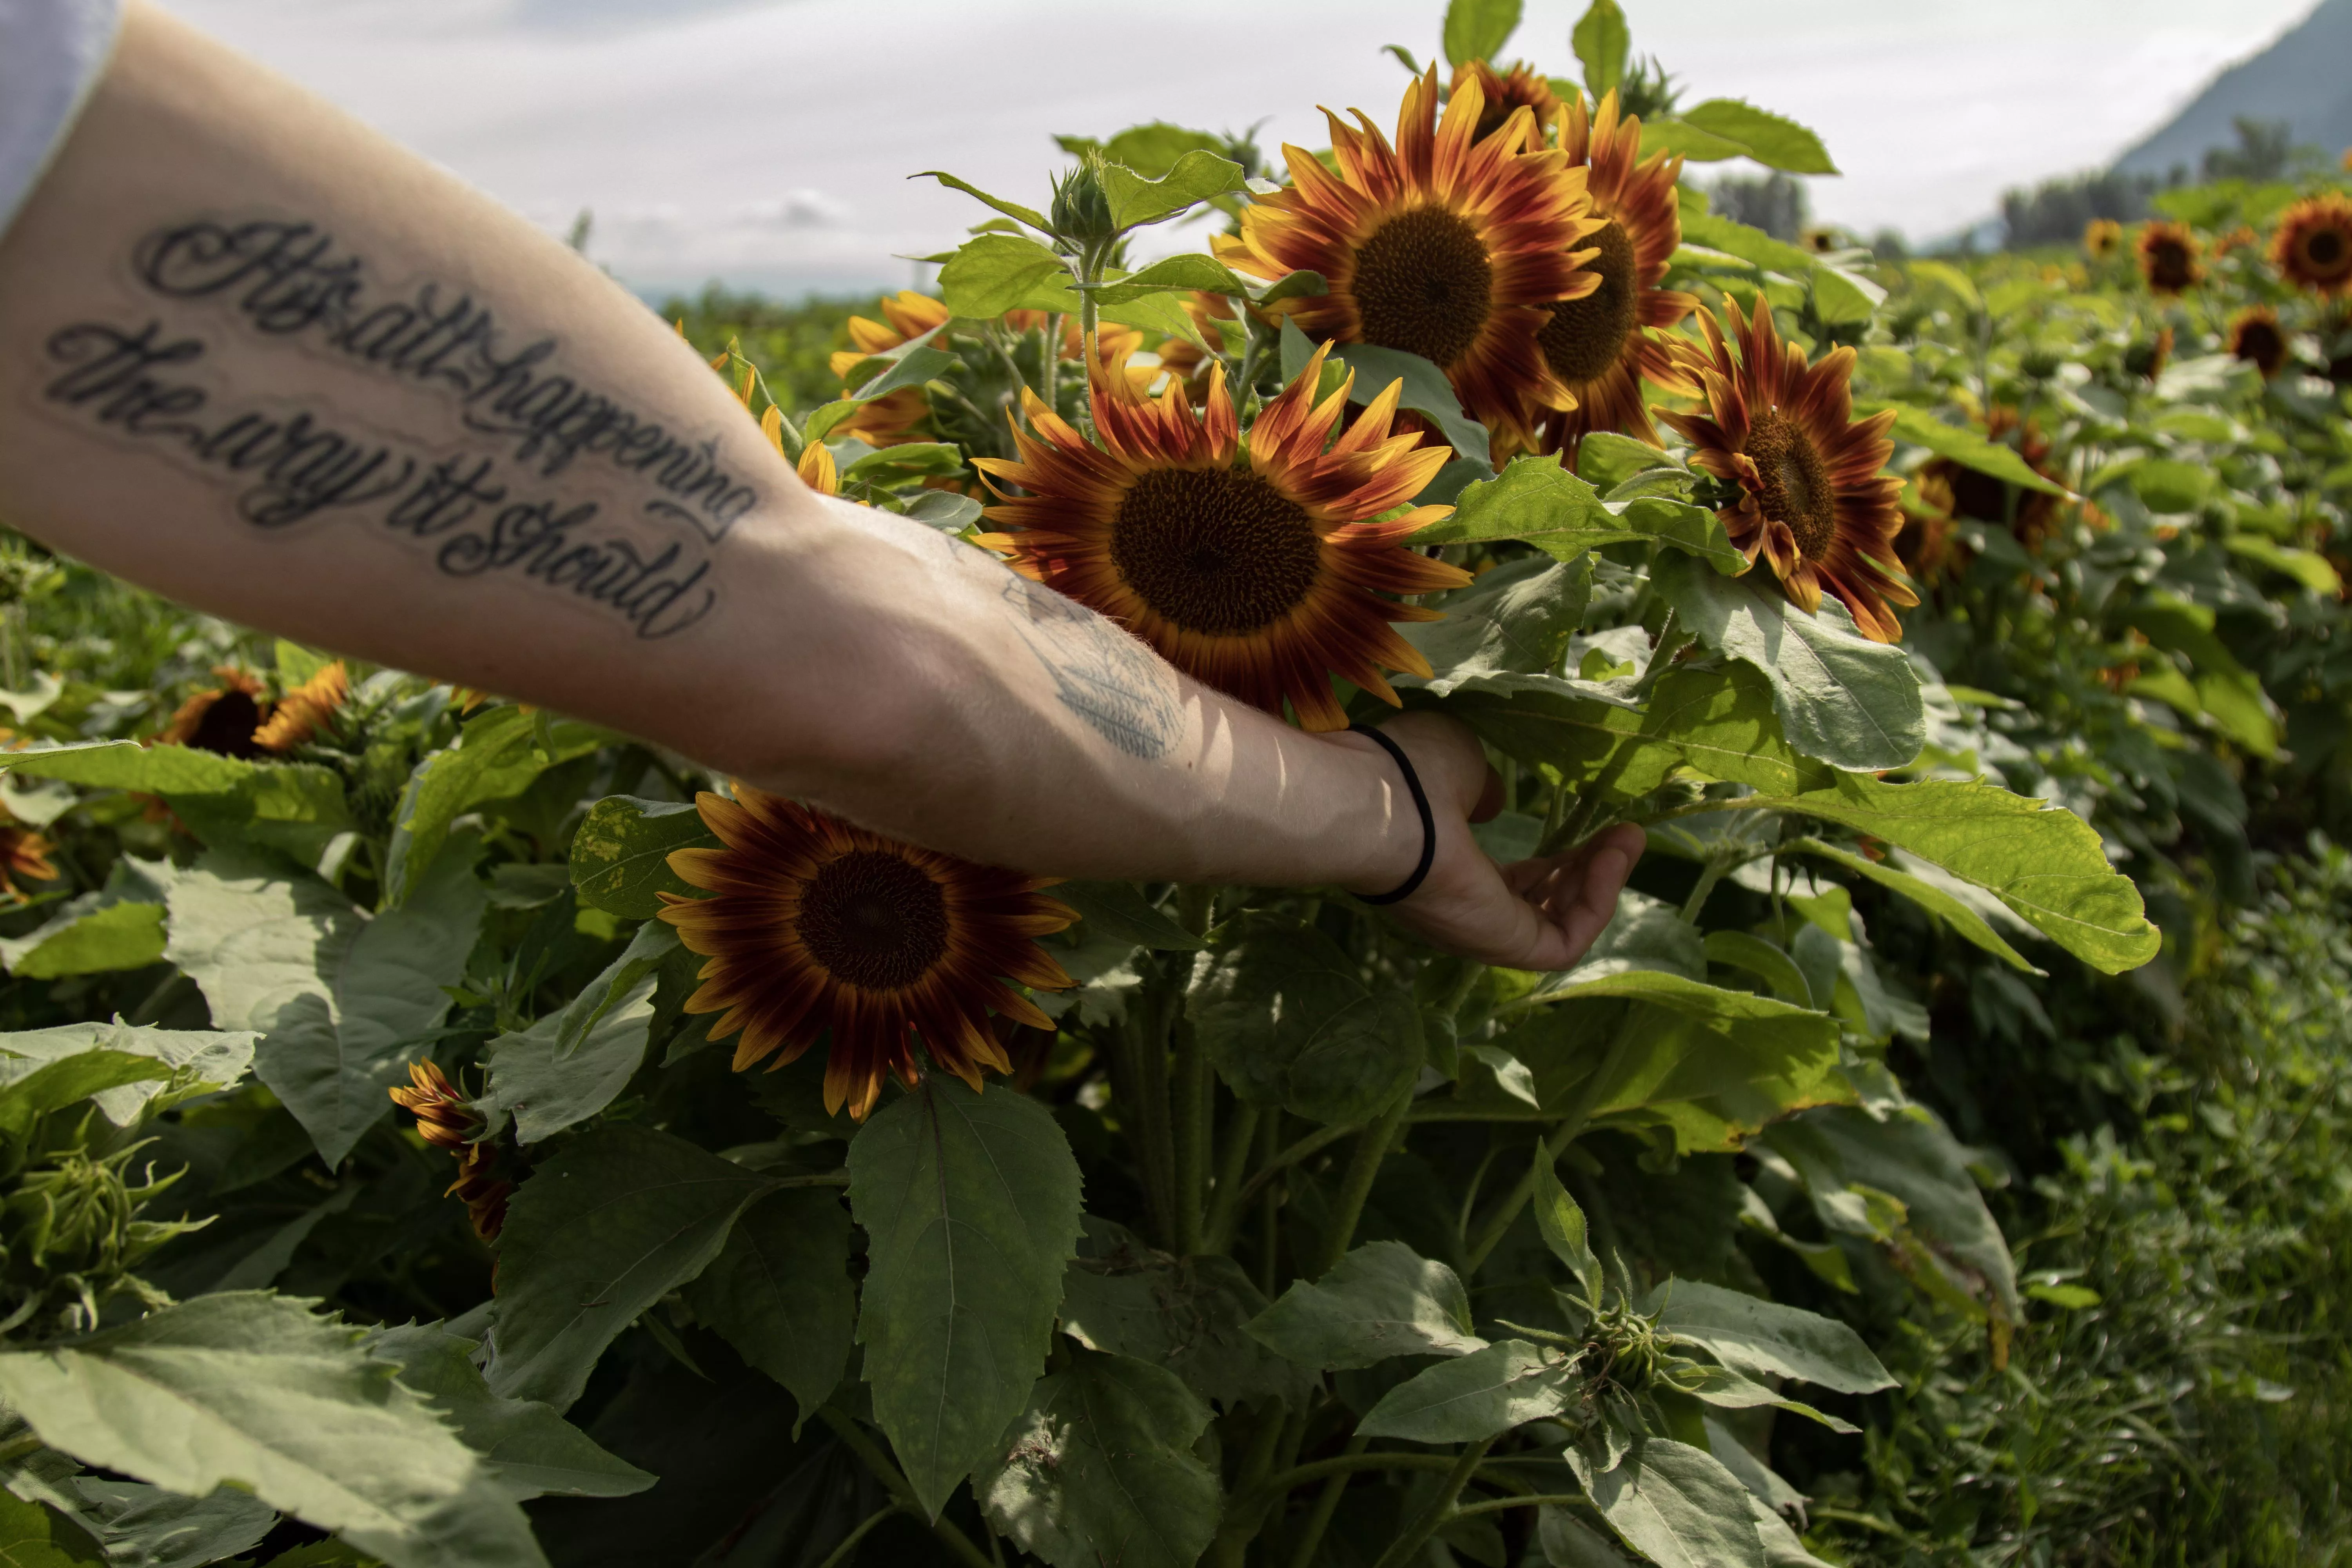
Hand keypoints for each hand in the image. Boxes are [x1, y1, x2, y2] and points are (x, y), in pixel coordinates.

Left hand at [1333, 711, 1644, 969]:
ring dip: (1602, 882)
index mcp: (1445, 868)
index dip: (1556, 861)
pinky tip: (1613, 856)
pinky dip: (1598, 902)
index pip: (1510, 881)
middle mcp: (1461, 908)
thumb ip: (1483, 788)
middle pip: (1540, 905)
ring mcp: (1480, 931)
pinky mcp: (1501, 945)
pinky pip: (1563, 941)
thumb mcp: (1458, 764)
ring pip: (1557, 925)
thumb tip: (1495, 804)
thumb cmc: (1406, 774)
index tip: (1593, 828)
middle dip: (1587, 870)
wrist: (1375, 805)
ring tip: (1628, 837)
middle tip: (1624, 834)